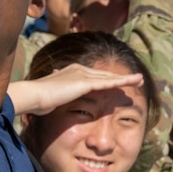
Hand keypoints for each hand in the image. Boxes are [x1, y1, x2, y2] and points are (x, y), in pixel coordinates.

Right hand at [9, 64, 143, 115]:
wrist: (32, 96)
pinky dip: (121, 82)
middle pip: (104, 74)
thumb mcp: (51, 97)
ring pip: (109, 77)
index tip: (117, 82)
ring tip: (139, 79)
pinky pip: (107, 83)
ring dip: (126, 78)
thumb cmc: (38, 100)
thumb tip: (53, 101)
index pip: (94, 76)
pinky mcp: (84, 83)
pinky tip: (132, 82)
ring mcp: (82, 75)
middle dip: (120, 77)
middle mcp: (78, 70)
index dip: (107, 79)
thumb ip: (58, 96)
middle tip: (136, 79)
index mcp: (71, 72)